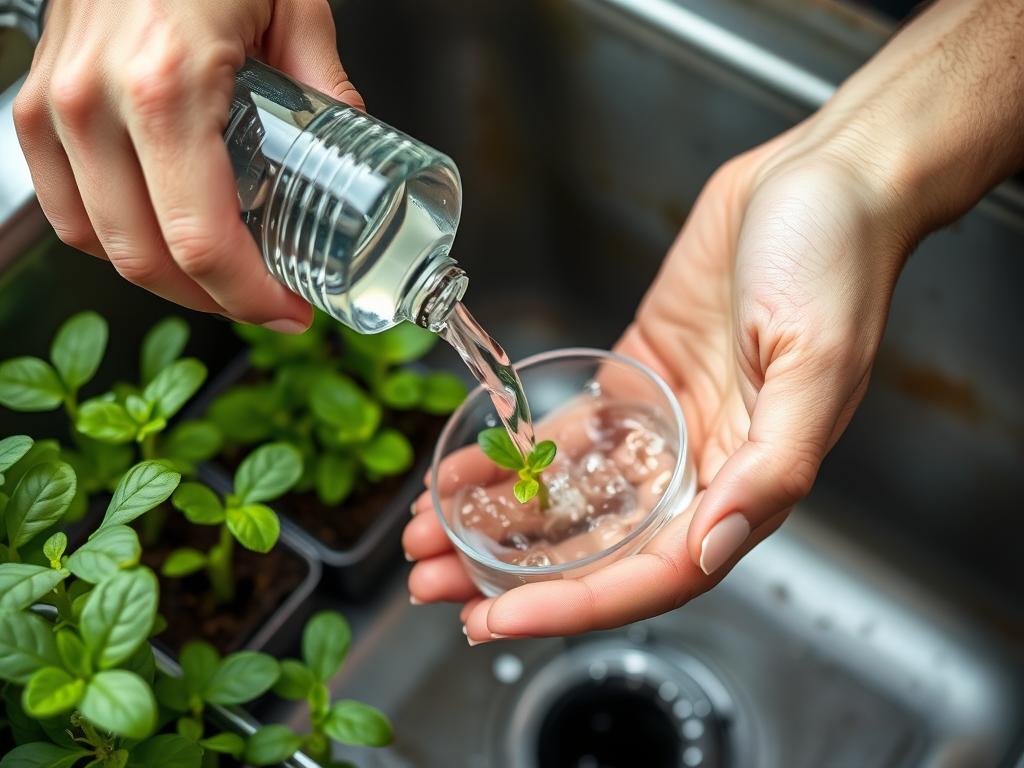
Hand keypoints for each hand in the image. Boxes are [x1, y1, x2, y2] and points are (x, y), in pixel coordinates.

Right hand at [14, 0, 362, 330]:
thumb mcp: (292, 5)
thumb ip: (326, 86)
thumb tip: (350, 153)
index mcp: (167, 86)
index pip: (202, 240)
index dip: (250, 297)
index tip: (290, 311)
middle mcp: (93, 102)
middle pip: (147, 259)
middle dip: (215, 300)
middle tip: (266, 304)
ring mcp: (51, 103)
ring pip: (98, 242)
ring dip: (164, 277)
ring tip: (221, 279)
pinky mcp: (32, 101)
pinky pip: (63, 203)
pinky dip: (113, 236)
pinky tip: (161, 236)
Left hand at [403, 0, 1023, 641]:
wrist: (820, 180)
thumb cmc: (836, 264)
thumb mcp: (814, 369)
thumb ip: (769, 469)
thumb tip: (710, 549)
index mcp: (747, 480)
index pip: (653, 574)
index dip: (574, 607)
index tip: (498, 621)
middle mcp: (701, 466)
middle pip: (600, 549)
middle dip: (514, 577)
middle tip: (436, 589)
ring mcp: (663, 424)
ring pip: (573, 498)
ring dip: (500, 522)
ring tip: (426, 540)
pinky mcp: (635, 376)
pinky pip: (567, 434)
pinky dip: (515, 456)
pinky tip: (464, 470)